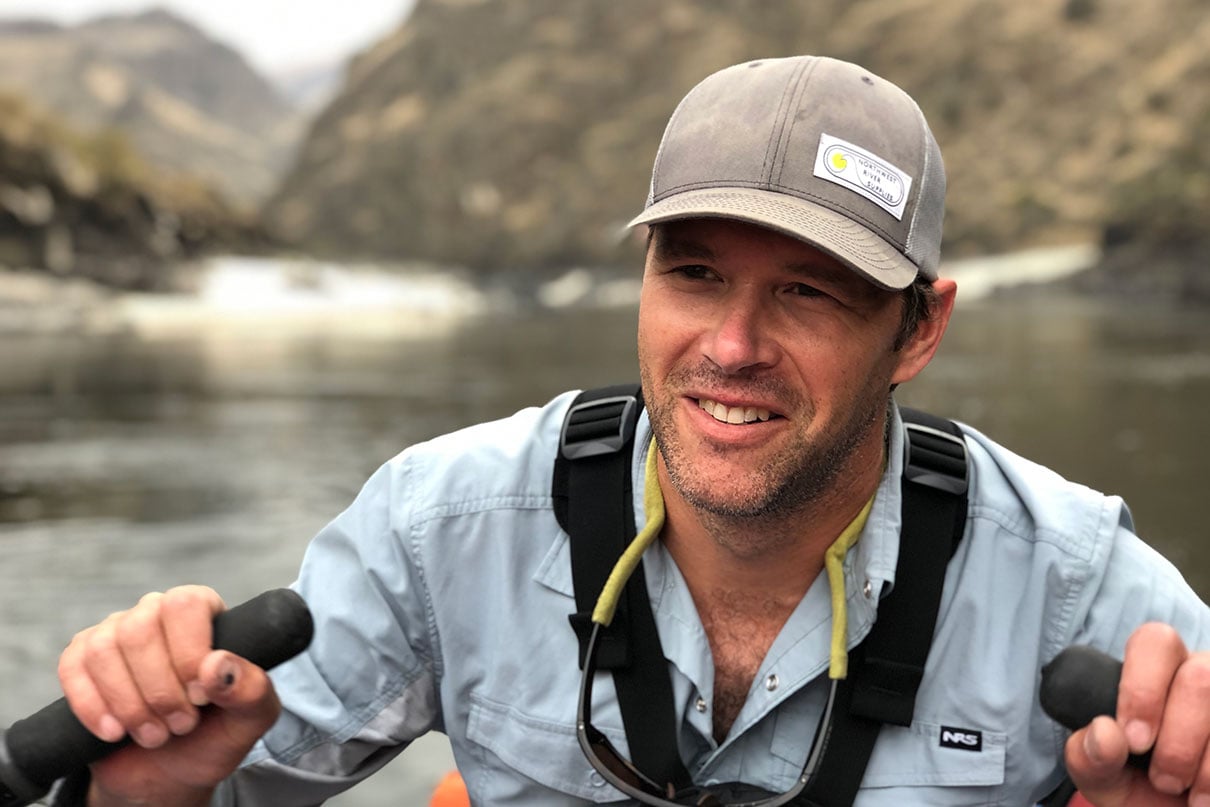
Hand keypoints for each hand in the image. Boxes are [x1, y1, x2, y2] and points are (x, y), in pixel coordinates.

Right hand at [57, 585, 280, 805]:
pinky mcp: (81, 660)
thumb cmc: (213, 736)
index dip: (189, 653)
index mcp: (204, 611)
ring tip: (155, 735)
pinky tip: (115, 732)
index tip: (201, 697)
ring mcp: (114, 633)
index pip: (185, 604)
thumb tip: (218, 665)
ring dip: (129, 704)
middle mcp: (156, 612)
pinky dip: (93, 708)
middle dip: (159, 689)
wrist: (169, 774)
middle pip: (140, 628)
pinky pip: (73, 668)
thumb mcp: (248, 719)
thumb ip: (250, 690)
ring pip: (104, 650)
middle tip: (181, 725)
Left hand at [1064, 623, 1209, 805]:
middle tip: (1161, 776)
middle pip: (1199, 675)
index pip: (1154, 642)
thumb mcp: (1103, 775)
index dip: (1143, 688)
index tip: (1133, 740)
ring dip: (1200, 761)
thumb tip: (1103, 731)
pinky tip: (1204, 797)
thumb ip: (1088, 755)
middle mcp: (1200, 674)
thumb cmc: (1138, 786)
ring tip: (1180, 790)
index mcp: (1156, 669)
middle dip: (1178, 735)